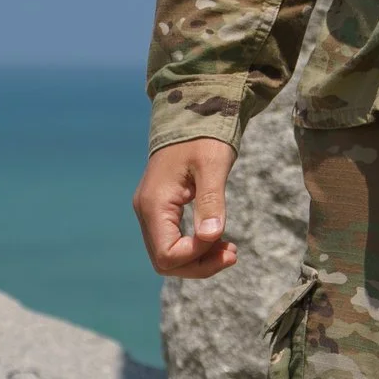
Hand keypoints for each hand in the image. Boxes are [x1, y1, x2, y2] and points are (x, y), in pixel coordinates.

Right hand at [134, 137, 239, 277]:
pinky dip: (194, 248)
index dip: (197, 255)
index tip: (224, 240)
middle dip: (199, 265)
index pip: (168, 254)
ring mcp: (150, 211)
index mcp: (154, 203)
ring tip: (229, 250)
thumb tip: (210, 237)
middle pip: (164, 262)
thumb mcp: (212, 165)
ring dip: (198, 259)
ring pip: (167, 255)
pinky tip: (217, 240)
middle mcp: (146, 211)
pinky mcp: (160, 210)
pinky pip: (172, 241)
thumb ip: (210, 201)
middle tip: (232, 253)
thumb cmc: (204, 136)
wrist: (191, 114)